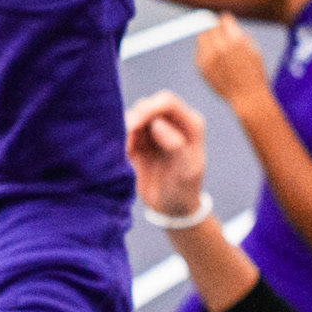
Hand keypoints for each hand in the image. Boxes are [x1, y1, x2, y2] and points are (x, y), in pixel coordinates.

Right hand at [126, 91, 206, 218]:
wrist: (172, 209)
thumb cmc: (184, 190)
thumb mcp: (186, 172)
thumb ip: (176, 146)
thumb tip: (158, 124)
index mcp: (190, 124)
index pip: (167, 102)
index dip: (149, 108)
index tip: (134, 124)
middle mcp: (172, 122)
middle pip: (147, 105)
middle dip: (134, 118)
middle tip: (126, 141)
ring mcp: (155, 130)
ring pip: (134, 117)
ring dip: (126, 131)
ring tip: (127, 152)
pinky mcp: (140, 140)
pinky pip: (125, 132)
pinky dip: (121, 140)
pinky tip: (125, 155)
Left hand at [194, 14, 270, 109]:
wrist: (247, 97)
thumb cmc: (254, 72)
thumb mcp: (253, 48)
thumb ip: (238, 33)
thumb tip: (223, 20)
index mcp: (235, 40)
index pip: (223, 18)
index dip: (226, 21)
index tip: (228, 25)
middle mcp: (220, 46)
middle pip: (210, 26)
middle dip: (216, 28)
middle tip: (222, 35)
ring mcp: (209, 57)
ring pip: (202, 37)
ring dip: (208, 38)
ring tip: (218, 47)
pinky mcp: (202, 66)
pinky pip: (199, 51)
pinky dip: (205, 51)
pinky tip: (216, 59)